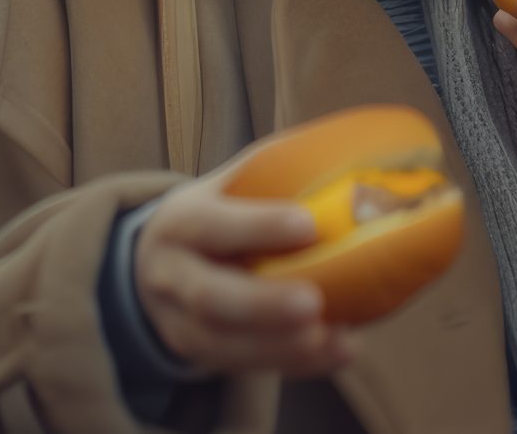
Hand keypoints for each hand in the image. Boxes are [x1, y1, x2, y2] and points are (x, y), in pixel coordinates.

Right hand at [133, 154, 361, 379]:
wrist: (156, 261)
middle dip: (264, 304)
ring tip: (334, 338)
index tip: (309, 225)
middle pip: (210, 297)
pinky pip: (245, 367)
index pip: (213, 224)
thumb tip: (360, 149)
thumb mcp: (230, 182)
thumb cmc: (218, 211)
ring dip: (283, 347)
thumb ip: (279, 169)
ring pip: (225, 346)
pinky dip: (294, 364)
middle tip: (314, 302)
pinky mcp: (200, 356)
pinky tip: (338, 350)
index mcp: (181, 221)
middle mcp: (171, 276)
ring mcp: (180, 323)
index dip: (258, 226)